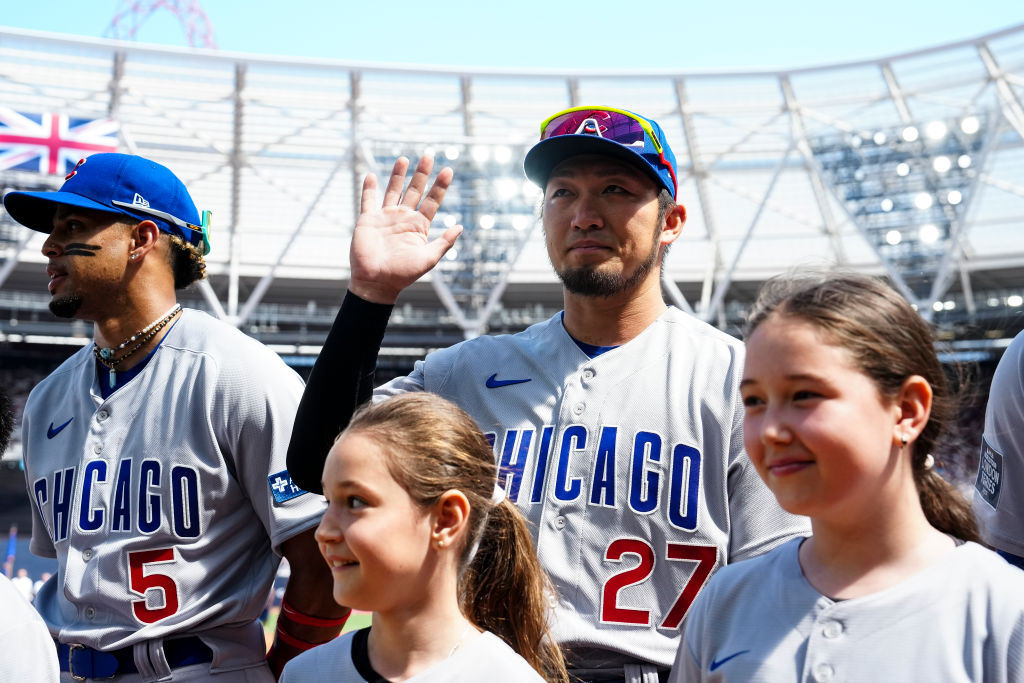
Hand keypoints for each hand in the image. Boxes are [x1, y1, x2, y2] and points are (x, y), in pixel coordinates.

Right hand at [349, 155, 460, 303]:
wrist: (377, 282)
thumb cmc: (403, 274)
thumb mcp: (429, 258)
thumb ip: (444, 242)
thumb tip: (460, 226)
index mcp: (419, 226)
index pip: (432, 201)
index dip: (440, 186)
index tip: (448, 170)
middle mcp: (403, 218)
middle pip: (414, 190)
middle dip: (422, 173)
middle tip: (429, 155)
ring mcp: (385, 218)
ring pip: (393, 190)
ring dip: (398, 175)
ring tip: (404, 158)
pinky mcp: (368, 220)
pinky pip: (368, 201)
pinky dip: (369, 188)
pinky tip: (371, 174)